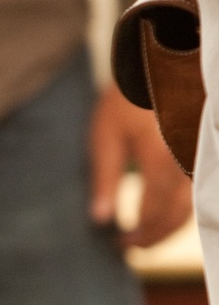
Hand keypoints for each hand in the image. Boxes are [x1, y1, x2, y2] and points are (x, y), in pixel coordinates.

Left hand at [91, 82, 193, 249]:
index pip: (154, 211)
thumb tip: (99, 219)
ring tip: (146, 234)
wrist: (163, 58)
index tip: (119, 244)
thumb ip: (104, 178)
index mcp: (161, 157)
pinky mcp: (206, 148)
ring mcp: (202, 153)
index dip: (139, 234)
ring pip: (195, 204)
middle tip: (131, 246)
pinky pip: (201, 187)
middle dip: (155, 236)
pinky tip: (165, 212)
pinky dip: (184, 206)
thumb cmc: (127, 96)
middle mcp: (189, 159)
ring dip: (171, 225)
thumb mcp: (106, 135)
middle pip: (179, 214)